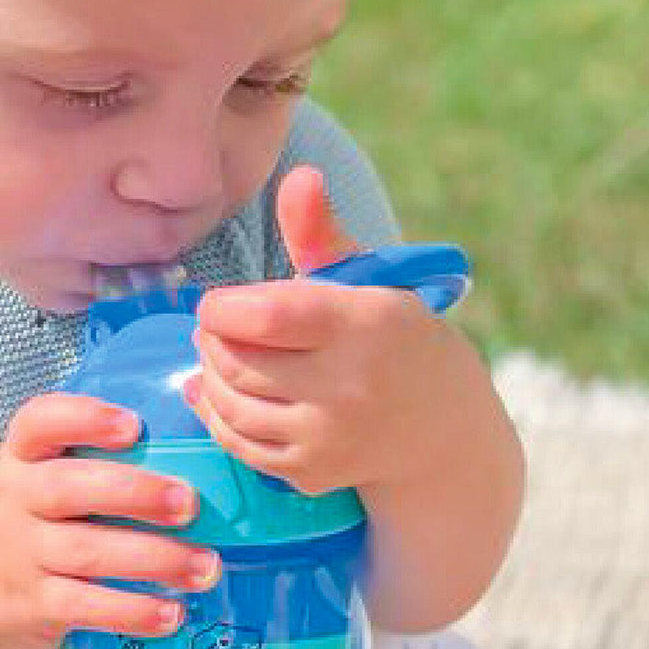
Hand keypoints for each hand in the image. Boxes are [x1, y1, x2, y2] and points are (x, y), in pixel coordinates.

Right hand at [0, 393, 221, 648]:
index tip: (132, 425)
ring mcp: (20, 555)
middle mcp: (14, 500)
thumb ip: (87, 466)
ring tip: (204, 566)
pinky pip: (86, 607)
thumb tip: (188, 461)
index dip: (84, 418)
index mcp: (20, 459)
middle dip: (135, 493)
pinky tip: (172, 613)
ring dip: (154, 559)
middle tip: (189, 503)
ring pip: (88, 552)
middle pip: (71, 488)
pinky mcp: (32, 605)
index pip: (39, 422)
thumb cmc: (18, 527)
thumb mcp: (30, 483)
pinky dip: (133, 611)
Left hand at [184, 166, 481, 496]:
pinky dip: (219, 416)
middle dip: (210, 340)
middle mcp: (347, 384)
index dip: (221, 307)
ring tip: (218, 356)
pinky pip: (240, 443)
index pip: (263, 314)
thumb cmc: (394, 338)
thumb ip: (322, 233)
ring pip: (230, 404)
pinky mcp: (311, 472)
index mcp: (362, 324)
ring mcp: (328, 435)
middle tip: (213, 328)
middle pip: (236, 360)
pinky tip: (223, 395)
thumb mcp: (370, 281)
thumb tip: (299, 176)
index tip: (218, 302)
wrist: (441, 431)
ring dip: (208, 376)